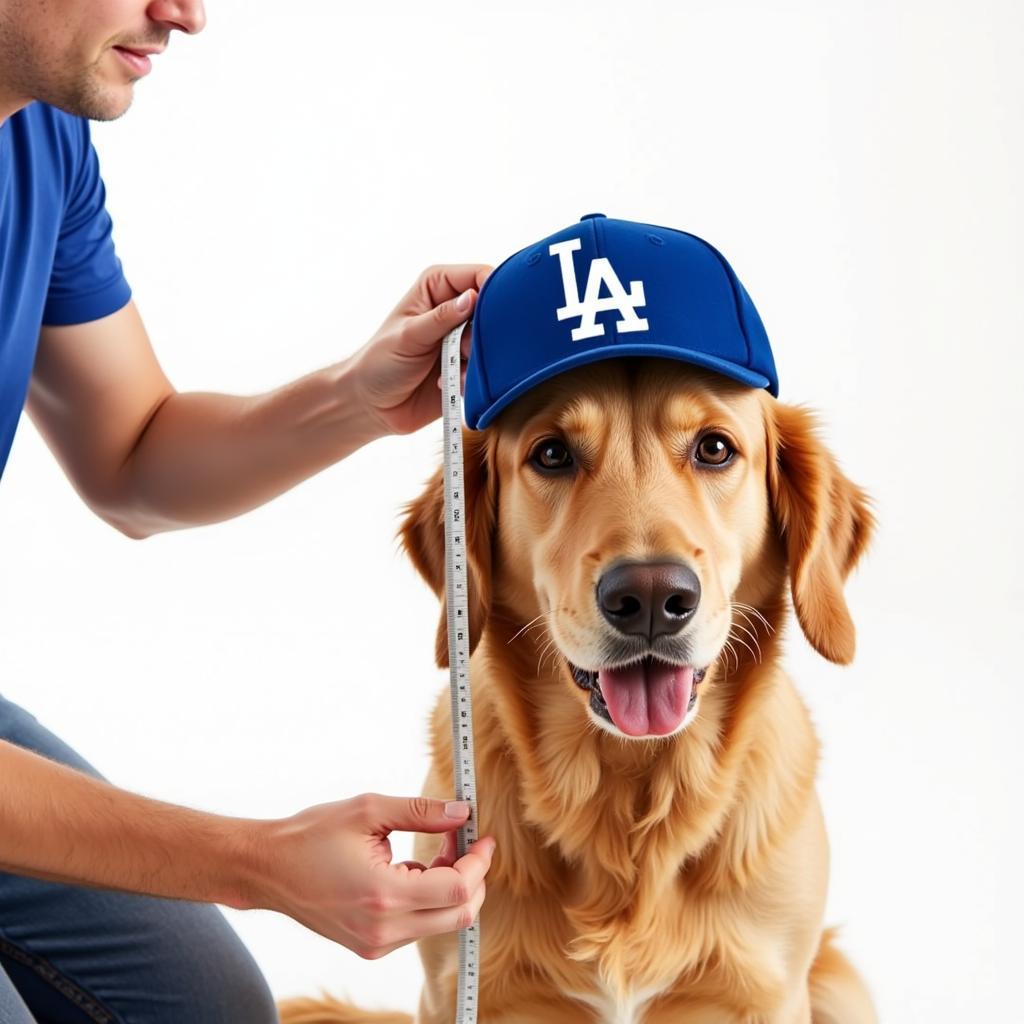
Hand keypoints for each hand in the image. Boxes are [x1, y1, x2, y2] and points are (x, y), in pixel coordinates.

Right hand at [253, 793, 495, 958]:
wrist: (268, 869)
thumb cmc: (312, 835)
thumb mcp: (369, 810)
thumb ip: (421, 811)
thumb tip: (463, 813)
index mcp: (383, 895)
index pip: (456, 889)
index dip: (479, 863)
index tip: (484, 837)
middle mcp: (383, 930)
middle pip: (458, 914)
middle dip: (474, 877)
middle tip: (468, 842)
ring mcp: (376, 944)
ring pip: (441, 922)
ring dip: (452, 886)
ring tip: (438, 848)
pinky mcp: (371, 946)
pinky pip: (419, 925)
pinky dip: (430, 898)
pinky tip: (412, 869)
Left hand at [348, 264, 491, 436]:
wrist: (374, 406)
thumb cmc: (380, 363)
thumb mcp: (409, 336)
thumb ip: (442, 317)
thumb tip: (472, 299)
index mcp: (438, 286)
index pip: (478, 275)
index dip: (492, 289)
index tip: (492, 313)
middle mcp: (453, 308)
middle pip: (492, 309)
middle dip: (484, 331)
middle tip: (463, 349)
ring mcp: (462, 338)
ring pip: (493, 341)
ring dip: (477, 358)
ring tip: (451, 370)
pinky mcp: (468, 365)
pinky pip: (488, 368)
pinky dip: (473, 377)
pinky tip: (449, 384)